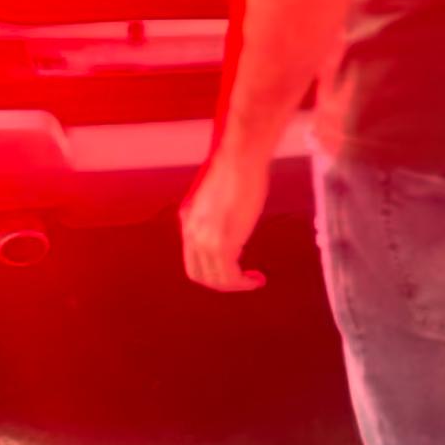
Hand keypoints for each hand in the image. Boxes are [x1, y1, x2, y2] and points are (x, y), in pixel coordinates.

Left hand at [180, 140, 269, 292]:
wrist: (240, 160)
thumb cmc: (236, 171)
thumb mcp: (217, 197)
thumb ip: (216, 216)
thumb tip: (232, 231)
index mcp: (188, 221)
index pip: (192, 258)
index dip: (211, 267)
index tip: (233, 264)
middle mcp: (191, 233)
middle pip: (199, 274)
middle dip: (222, 282)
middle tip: (242, 279)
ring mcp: (205, 240)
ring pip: (216, 279)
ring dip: (236, 285)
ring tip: (253, 281)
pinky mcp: (222, 244)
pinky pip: (230, 276)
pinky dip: (243, 283)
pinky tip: (257, 279)